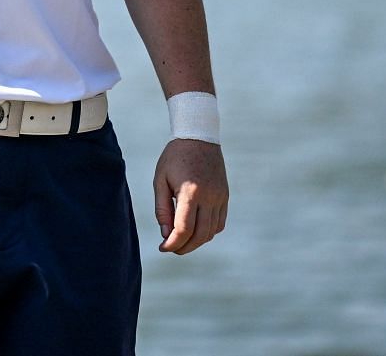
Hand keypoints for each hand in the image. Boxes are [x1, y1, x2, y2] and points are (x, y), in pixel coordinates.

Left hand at [153, 138, 227, 253]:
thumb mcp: (160, 179)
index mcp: (190, 192)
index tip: (162, 248)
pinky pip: (219, 223)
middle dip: (184, 247)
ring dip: (197, 241)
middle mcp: (209, 197)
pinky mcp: (225, 196)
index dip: (173, 243)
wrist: (198, 137)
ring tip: (181, 241)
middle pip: (200, 235)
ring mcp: (220, 197)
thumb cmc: (174, 157)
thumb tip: (165, 234)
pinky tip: (195, 230)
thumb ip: (162, 208)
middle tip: (171, 248)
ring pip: (211, 231)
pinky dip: (208, 232)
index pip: (184, 229)